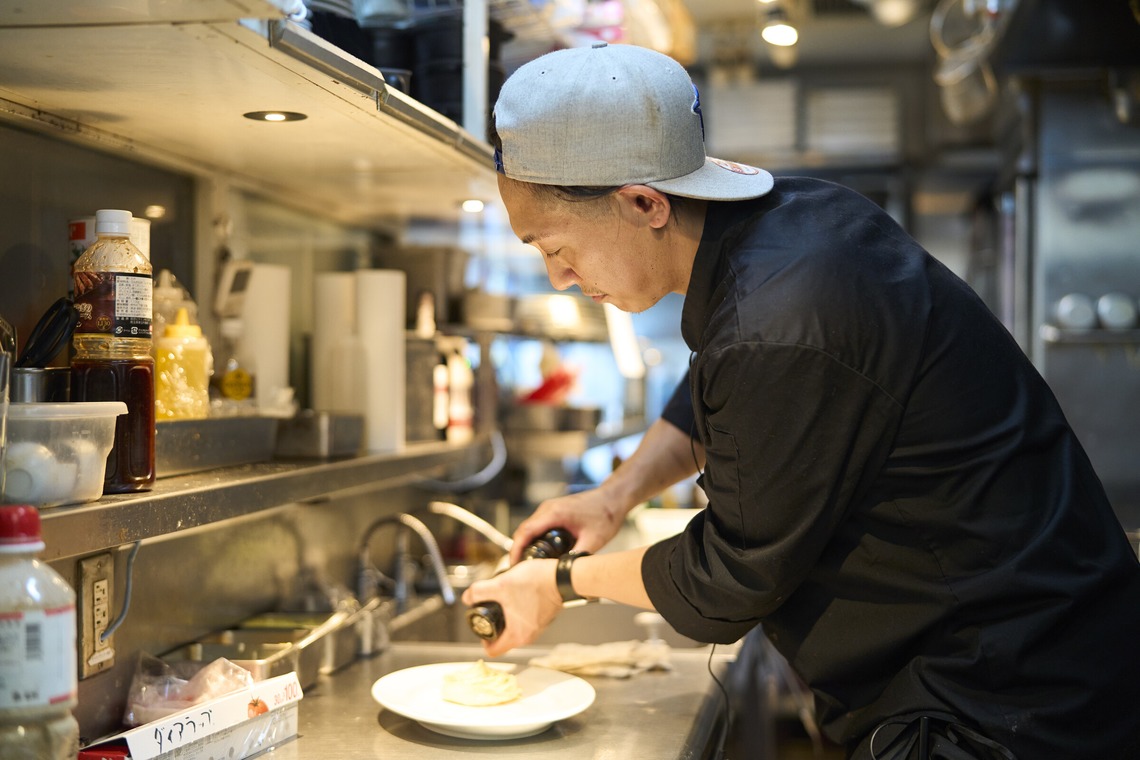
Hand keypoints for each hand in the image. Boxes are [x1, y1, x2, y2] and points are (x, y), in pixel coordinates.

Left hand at [462, 559, 562, 657]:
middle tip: (490, 607)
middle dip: (495, 625)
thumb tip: (468, 597)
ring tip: (504, 598)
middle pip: (504, 639)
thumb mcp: (500, 585)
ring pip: (516, 629)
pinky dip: (520, 612)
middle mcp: (529, 636)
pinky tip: (518, 595)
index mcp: (517, 635)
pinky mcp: (544, 618)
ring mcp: (538, 628)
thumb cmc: (536, 584)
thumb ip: (480, 591)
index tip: (481, 626)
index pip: (493, 651)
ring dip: (508, 616)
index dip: (483, 640)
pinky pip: (527, 621)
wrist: (562, 577)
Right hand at [510, 487, 627, 563]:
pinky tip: (538, 552)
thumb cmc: (606, 514)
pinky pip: (537, 525)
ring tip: (526, 564)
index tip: (514, 565)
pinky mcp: (553, 511)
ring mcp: (549, 508)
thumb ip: (578, 556)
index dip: (516, 549)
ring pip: (530, 527)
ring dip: (525, 544)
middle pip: (524, 530)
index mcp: (554, 513)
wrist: (613, 498)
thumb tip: (565, 573)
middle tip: (518, 570)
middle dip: (518, 550)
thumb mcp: (594, 539)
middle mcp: (547, 508)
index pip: (525, 531)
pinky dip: (533, 538)